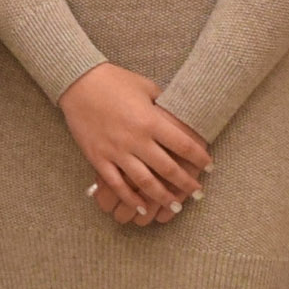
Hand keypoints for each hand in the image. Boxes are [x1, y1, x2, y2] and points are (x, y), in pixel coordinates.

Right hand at [59, 63, 213, 225]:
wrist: (78, 82)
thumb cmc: (114, 80)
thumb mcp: (146, 87)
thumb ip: (163, 105)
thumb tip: (180, 117)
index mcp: (151, 120)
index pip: (183, 145)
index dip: (200, 158)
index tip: (209, 166)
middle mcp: (136, 139)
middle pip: (168, 168)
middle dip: (186, 183)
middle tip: (198, 193)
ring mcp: (116, 151)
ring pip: (144, 182)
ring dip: (162, 197)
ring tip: (175, 206)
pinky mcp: (98, 158)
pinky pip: (117, 184)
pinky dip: (130, 198)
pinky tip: (142, 208)